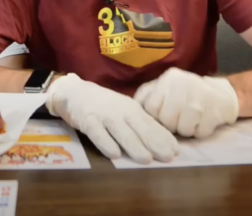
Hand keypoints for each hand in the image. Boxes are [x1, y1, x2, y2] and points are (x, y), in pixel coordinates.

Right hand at [45, 73, 179, 163]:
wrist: (74, 92)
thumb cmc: (104, 105)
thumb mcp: (124, 110)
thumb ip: (140, 123)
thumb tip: (162, 141)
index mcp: (132, 109)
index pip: (151, 124)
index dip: (164, 137)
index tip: (177, 150)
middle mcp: (121, 112)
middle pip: (140, 129)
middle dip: (155, 143)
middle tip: (168, 157)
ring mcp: (104, 116)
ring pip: (121, 132)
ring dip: (135, 146)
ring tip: (146, 159)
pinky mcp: (88, 121)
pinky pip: (98, 134)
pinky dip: (106, 143)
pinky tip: (114, 155)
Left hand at [134, 67, 238, 138]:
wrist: (221, 95)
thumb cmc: (186, 94)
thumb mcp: (163, 88)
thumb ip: (146, 96)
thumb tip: (129, 111)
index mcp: (168, 79)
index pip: (151, 107)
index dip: (156, 117)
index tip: (162, 116)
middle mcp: (184, 85)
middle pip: (167, 120)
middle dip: (171, 126)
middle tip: (178, 120)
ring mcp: (201, 98)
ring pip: (184, 129)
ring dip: (186, 130)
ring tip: (190, 120)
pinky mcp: (215, 111)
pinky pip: (200, 133)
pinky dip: (200, 132)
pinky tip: (202, 122)